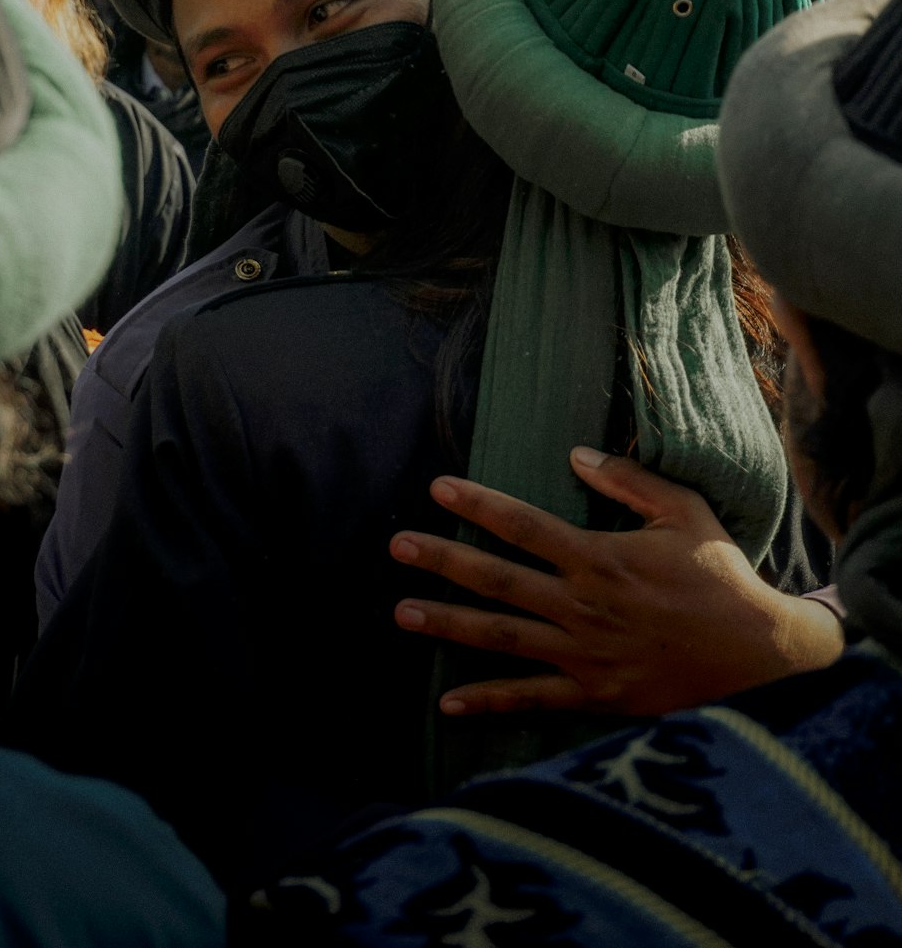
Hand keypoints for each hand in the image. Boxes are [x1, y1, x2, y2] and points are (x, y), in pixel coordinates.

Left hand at [390, 448, 843, 716]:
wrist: (760, 659)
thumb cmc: (722, 579)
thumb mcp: (686, 513)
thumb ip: (630, 481)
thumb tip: (576, 454)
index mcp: (600, 558)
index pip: (525, 524)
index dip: (478, 504)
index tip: (438, 488)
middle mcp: (582, 607)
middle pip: (498, 579)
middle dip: (444, 561)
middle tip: (397, 546)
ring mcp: (583, 656)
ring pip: (502, 638)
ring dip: (449, 625)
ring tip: (403, 613)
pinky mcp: (594, 696)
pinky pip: (532, 700)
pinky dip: (489, 701)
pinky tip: (447, 702)